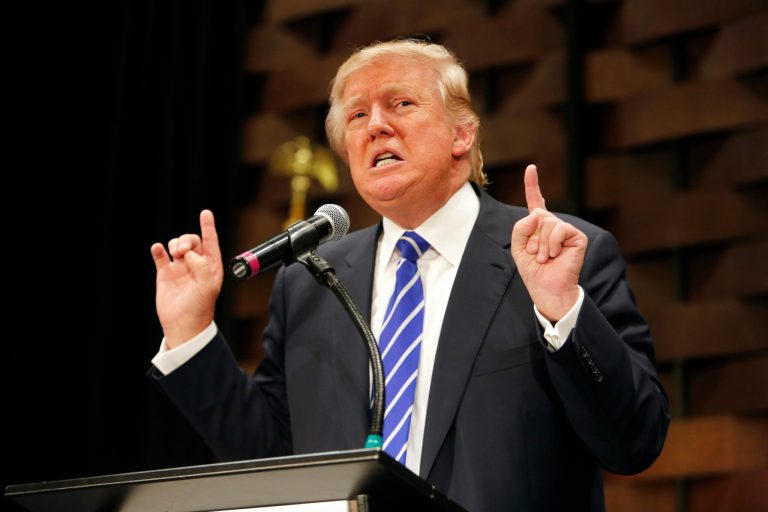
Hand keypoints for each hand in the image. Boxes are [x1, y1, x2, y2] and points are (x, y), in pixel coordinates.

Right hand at [151, 210, 222, 347]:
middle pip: (192, 240)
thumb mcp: (207, 286)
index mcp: (211, 266)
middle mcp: (196, 264)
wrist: (183, 325)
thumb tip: (189, 253)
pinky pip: (160, 256)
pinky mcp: (165, 274)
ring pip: (176, 245)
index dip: (208, 227)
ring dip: (175, 243)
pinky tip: (158, 249)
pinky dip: (158, 250)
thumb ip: (201, 266)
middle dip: (187, 240)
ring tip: (175, 253)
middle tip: (182, 250)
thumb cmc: (200, 307)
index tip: (205, 213)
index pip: (210, 242)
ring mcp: (180, 268)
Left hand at [511, 165, 587, 321]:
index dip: (533, 184)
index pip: (536, 202)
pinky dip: (552, 243)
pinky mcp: (577, 237)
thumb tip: (536, 215)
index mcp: (538, 227)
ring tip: (545, 258)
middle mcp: (553, 225)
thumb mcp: (518, 248)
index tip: (531, 168)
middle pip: (537, 215)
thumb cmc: (534, 271)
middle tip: (536, 254)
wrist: (547, 289)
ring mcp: (566, 230)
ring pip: (547, 222)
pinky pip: (559, 229)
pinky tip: (555, 254)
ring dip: (541, 244)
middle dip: (531, 237)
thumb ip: (520, 228)